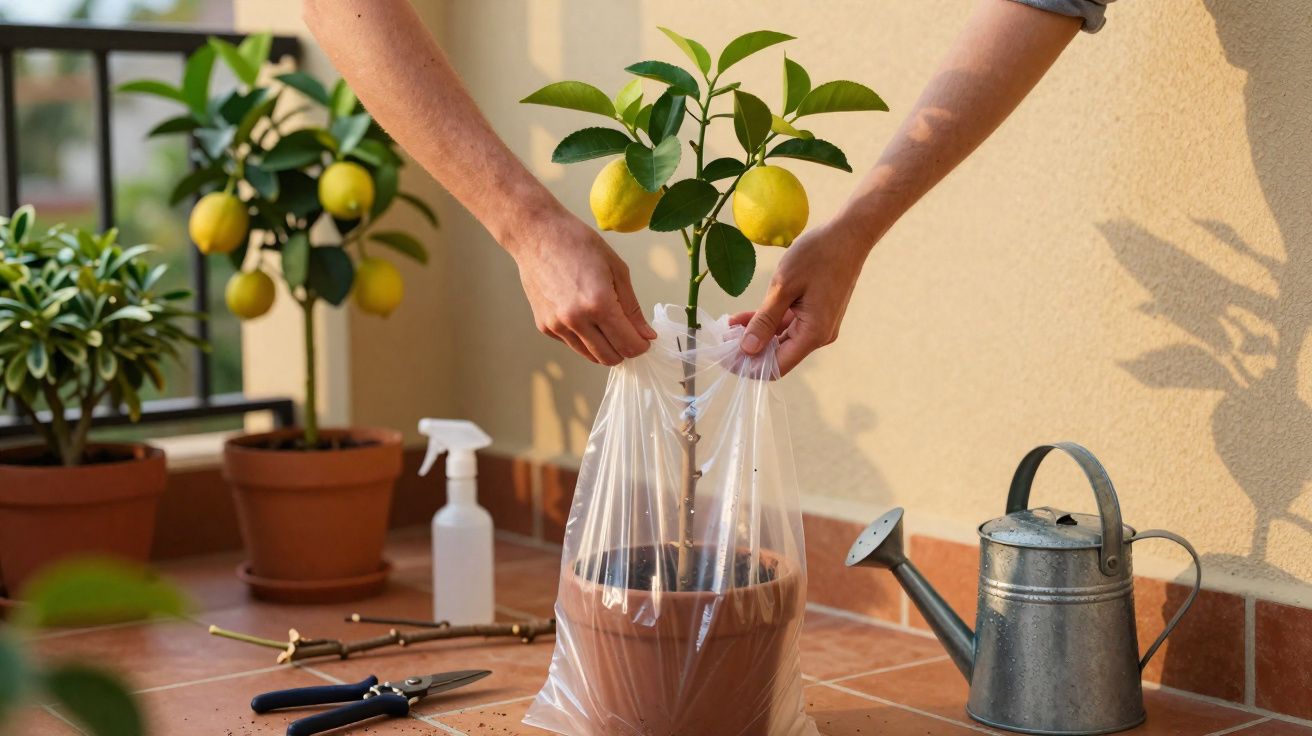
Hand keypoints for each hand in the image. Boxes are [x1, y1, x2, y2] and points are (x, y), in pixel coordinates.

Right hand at [511, 209, 655, 364]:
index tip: (644, 339)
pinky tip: (584, 315)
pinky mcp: (544, 326)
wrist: (536, 235)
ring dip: (605, 347)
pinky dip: (585, 338)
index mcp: (599, 304)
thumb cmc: (578, 243)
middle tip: (628, 334)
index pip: (629, 345)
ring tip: (607, 324)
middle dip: (625, 350)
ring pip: (590, 356)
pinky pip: (572, 344)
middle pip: (610, 358)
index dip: (642, 346)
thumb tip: (646, 335)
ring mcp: (557, 326)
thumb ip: (632, 307)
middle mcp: (576, 320)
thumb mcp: (616, 269)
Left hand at [731, 216, 870, 375]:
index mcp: (813, 333)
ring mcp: (818, 324)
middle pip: (778, 355)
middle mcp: (818, 335)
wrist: (848, 234)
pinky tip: (742, 318)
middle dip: (749, 350)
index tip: (725, 357)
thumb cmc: (817, 256)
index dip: (750, 366)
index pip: (777, 367)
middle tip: (721, 341)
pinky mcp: (816, 313)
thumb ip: (765, 320)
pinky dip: (767, 322)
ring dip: (755, 335)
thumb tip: (747, 349)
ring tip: (727, 328)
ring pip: (781, 339)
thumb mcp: (784, 287)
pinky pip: (788, 324)